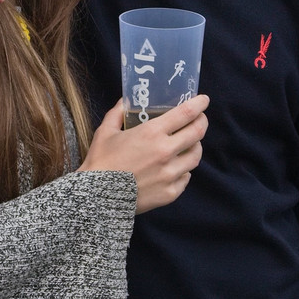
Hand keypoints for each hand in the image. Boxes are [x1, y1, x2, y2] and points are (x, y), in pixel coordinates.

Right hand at [79, 97, 208, 213]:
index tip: (203, 100)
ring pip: (195, 157)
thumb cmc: (100, 162)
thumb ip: (117, 114)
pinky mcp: (170, 193)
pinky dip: (184, 171)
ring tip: (190, 144)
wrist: (95, 198)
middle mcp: (166, 152)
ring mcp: (170, 174)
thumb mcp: (105, 132)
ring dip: (195, 147)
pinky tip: (176, 168)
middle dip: (202, 122)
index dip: (199, 104)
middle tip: (200, 119)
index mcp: (152, 133)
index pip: (186, 113)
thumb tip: (124, 101)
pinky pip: (186, 178)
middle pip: (197, 133)